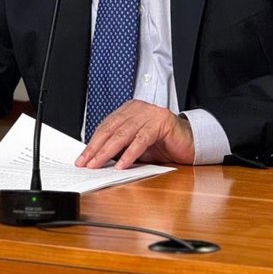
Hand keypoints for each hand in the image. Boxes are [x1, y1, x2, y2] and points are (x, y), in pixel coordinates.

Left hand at [75, 100, 194, 169]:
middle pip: (110, 129)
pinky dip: (129, 153)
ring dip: (107, 151)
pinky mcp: (161, 122)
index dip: (92, 144)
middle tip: (85, 163)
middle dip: (95, 148)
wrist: (190, 143)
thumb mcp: (135, 147)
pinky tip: (121, 165)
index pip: (105, 127)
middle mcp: (137, 108)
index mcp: (128, 110)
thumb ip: (119, 149)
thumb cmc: (163, 145)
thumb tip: (97, 161)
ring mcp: (149, 113)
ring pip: (123, 133)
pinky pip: (141, 139)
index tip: (82, 159)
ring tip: (97, 165)